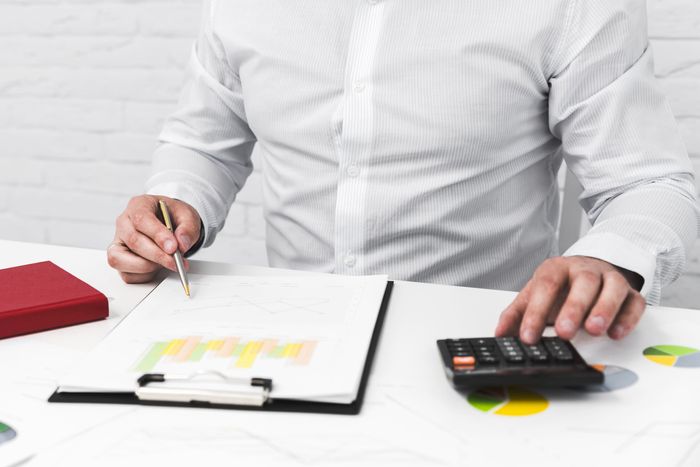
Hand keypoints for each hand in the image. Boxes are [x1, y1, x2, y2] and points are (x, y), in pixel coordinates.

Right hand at [107, 195, 200, 283]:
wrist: (172, 224)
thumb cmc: (174, 217)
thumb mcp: (188, 216)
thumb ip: (187, 229)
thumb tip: (181, 244)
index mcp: (139, 205)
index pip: (141, 219)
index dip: (157, 235)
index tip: (173, 247)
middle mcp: (124, 222)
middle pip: (133, 241)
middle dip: (157, 255)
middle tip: (176, 261)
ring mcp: (119, 241)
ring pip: (121, 259)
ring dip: (148, 266)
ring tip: (167, 262)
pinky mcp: (120, 259)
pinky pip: (126, 274)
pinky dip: (144, 275)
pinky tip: (157, 267)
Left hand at [495, 256, 645, 343]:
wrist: (589, 268)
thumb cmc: (560, 286)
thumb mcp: (534, 295)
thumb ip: (516, 314)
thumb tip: (499, 334)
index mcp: (557, 269)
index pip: (545, 286)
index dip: (536, 311)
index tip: (528, 336)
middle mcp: (585, 270)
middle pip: (583, 283)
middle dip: (573, 308)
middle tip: (564, 331)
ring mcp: (610, 279)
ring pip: (612, 288)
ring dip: (604, 309)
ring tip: (594, 330)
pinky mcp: (630, 293)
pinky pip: (635, 302)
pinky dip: (628, 318)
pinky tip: (617, 333)